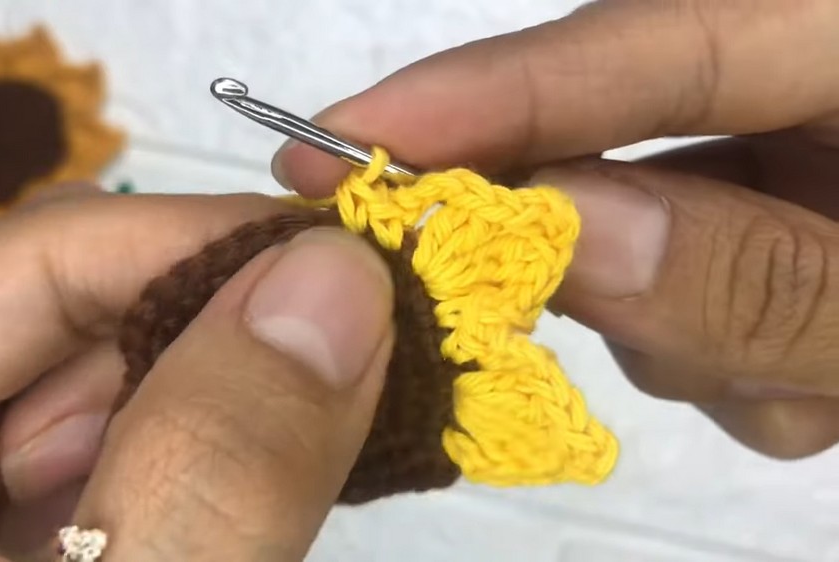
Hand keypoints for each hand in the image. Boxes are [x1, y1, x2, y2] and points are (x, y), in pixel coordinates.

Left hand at [0, 186, 393, 559]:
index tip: (355, 262)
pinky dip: (228, 461)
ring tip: (356, 410)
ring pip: (134, 390)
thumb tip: (335, 287)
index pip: (40, 257)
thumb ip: (206, 471)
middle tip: (379, 348)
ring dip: (246, 401)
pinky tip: (297, 464)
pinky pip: (141, 459)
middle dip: (240, 331)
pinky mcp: (32, 535)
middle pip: (95, 320)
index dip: (212, 242)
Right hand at [272, 0, 838, 458]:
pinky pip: (694, 282)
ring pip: (649, 236)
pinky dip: (722, 349)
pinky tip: (802, 375)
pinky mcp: (773, 224)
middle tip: (495, 311)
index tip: (344, 141)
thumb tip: (563, 235)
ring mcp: (790, 157)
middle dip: (569, 242)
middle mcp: (803, 84)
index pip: (641, 45)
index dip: (487, 94)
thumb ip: (751, 278)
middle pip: (618, 142)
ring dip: (684, 328)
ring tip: (799, 381)